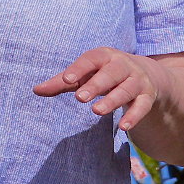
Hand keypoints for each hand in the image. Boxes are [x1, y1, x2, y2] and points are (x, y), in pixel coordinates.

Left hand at [33, 47, 166, 131]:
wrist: (146, 74)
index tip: (66, 79)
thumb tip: (35, 90)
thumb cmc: (104, 73)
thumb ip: (61, 82)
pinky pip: (142, 106)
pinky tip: (123, 127)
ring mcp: (137, 80)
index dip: (79, 68)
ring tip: (96, 111)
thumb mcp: (85, 74)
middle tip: (80, 97)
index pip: (90, 59)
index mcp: (104, 56)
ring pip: (126, 90)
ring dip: (112, 101)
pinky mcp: (147, 97)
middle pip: (109, 74)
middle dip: (95, 85)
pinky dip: (134, 116)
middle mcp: (122, 65)